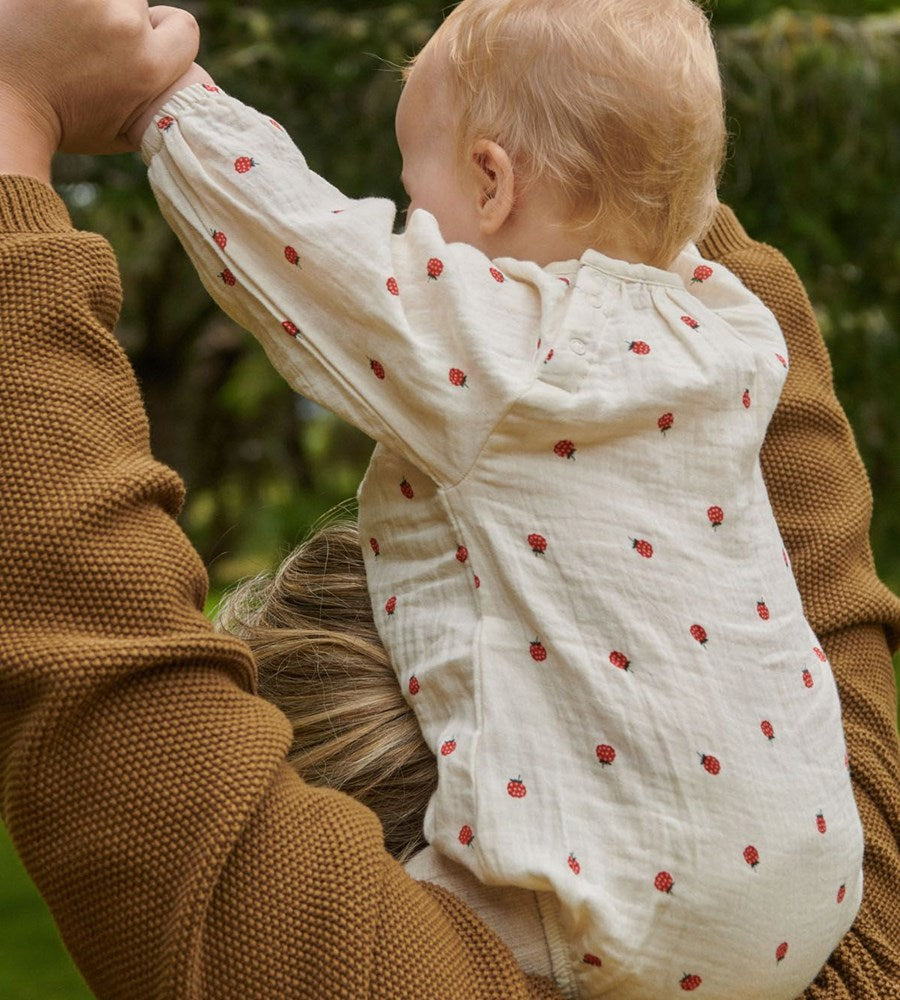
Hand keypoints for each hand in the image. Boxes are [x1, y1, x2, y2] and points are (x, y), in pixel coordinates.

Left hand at [0, 1, 199, 168]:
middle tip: (87, 42)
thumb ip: (158, 104)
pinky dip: (60, 3)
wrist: (5, 106)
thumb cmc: (63, 124)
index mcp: (148, 67)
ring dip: (90, 6)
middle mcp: (125, 27)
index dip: (164, 33)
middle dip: (118, 18)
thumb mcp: (125, 132)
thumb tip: (182, 88)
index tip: (140, 41)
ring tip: (64, 32)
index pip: (184, 28)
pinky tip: (46, 19)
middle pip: (137, 4)